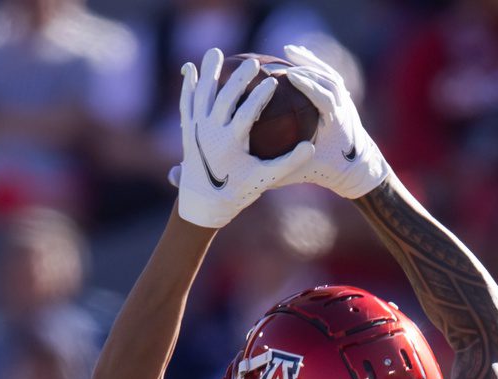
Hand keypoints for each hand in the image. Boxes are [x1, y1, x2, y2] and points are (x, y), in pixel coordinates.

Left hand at [171, 47, 315, 229]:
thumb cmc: (238, 192)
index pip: (247, 113)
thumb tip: (311, 148)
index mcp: (231, 144)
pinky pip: (186, 103)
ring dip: (209, 72)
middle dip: (240, 77)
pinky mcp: (186, 130)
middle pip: (225, 98)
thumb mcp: (265, 178)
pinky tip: (190, 68)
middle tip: (254, 63)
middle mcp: (211, 133)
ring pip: (202, 94)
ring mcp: (196, 130)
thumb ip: (288, 162)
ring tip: (217, 53)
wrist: (202, 205)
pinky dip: (188, 85)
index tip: (274, 81)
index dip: (261, 95)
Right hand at [282, 43, 386, 199]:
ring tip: (288, 51)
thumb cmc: (329, 171)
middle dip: (304, 68)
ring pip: (327, 72)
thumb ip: (282, 170)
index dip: (307, 85)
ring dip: (308, 61)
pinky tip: (297, 54)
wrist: (357, 167)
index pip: (324, 97)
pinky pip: (327, 73)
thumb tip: (254, 173)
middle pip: (325, 79)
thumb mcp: (304, 172)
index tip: (288, 74)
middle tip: (280, 62)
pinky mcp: (342, 95)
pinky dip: (313, 63)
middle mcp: (342, 106)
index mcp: (336, 122)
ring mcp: (344, 98)